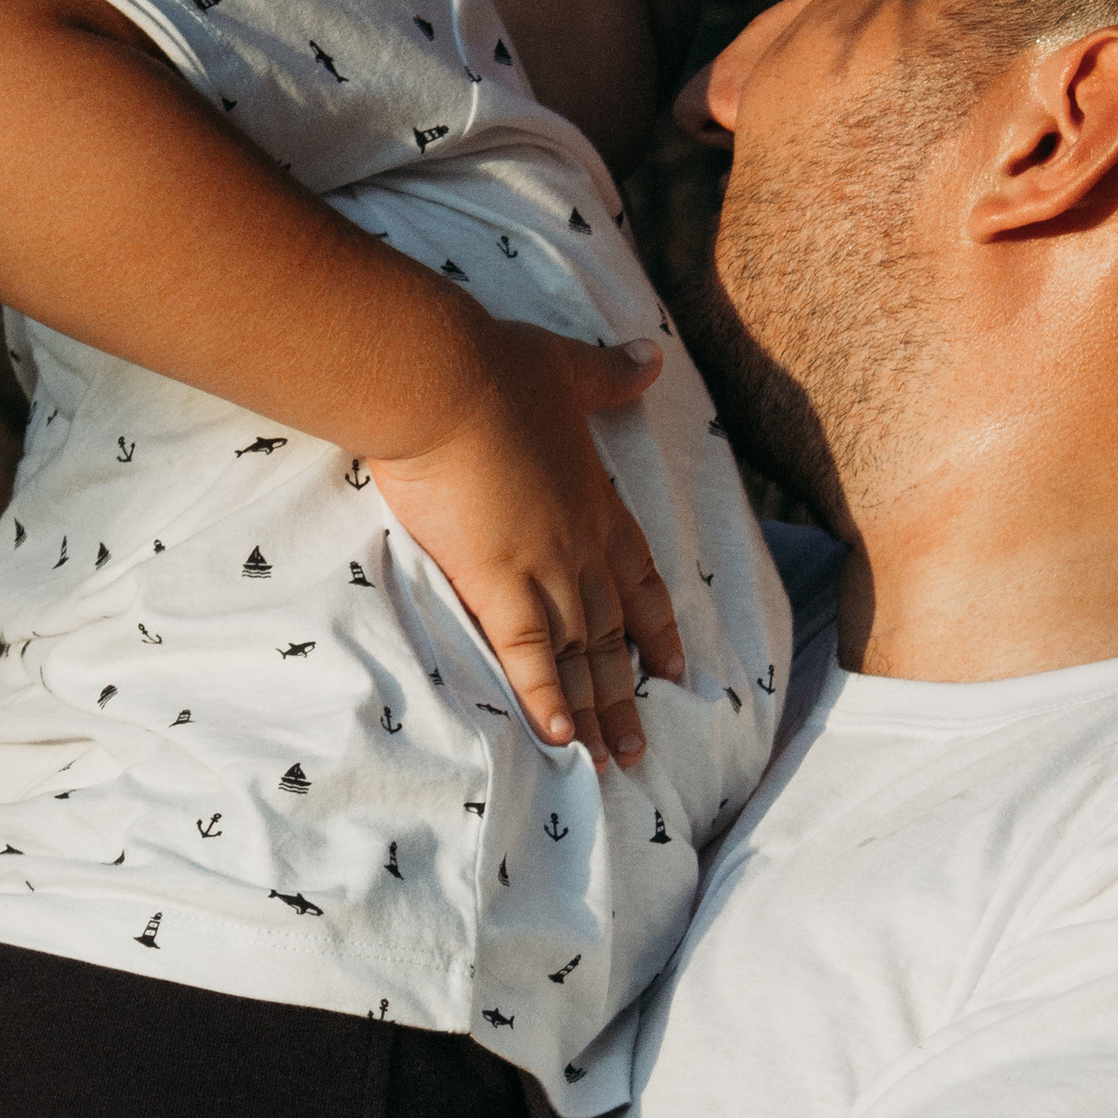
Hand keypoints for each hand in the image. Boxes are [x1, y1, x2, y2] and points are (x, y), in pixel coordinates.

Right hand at [370, 317, 685, 766]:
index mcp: (595, 499)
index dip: (657, 624)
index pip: (638, 575)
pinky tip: (563, 743)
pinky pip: (529, 656)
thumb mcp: (565, 364)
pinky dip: (548, 700)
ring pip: (582, 654)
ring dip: (599, 711)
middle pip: (613, 631)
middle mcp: (580, 543)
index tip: (674, 666)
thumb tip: (653, 354)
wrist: (443, 378)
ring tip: (612, 763)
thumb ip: (610, 372)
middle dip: (628, 690)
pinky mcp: (496, 581)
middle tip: (641, 746)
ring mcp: (544, 566)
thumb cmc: (494, 366)